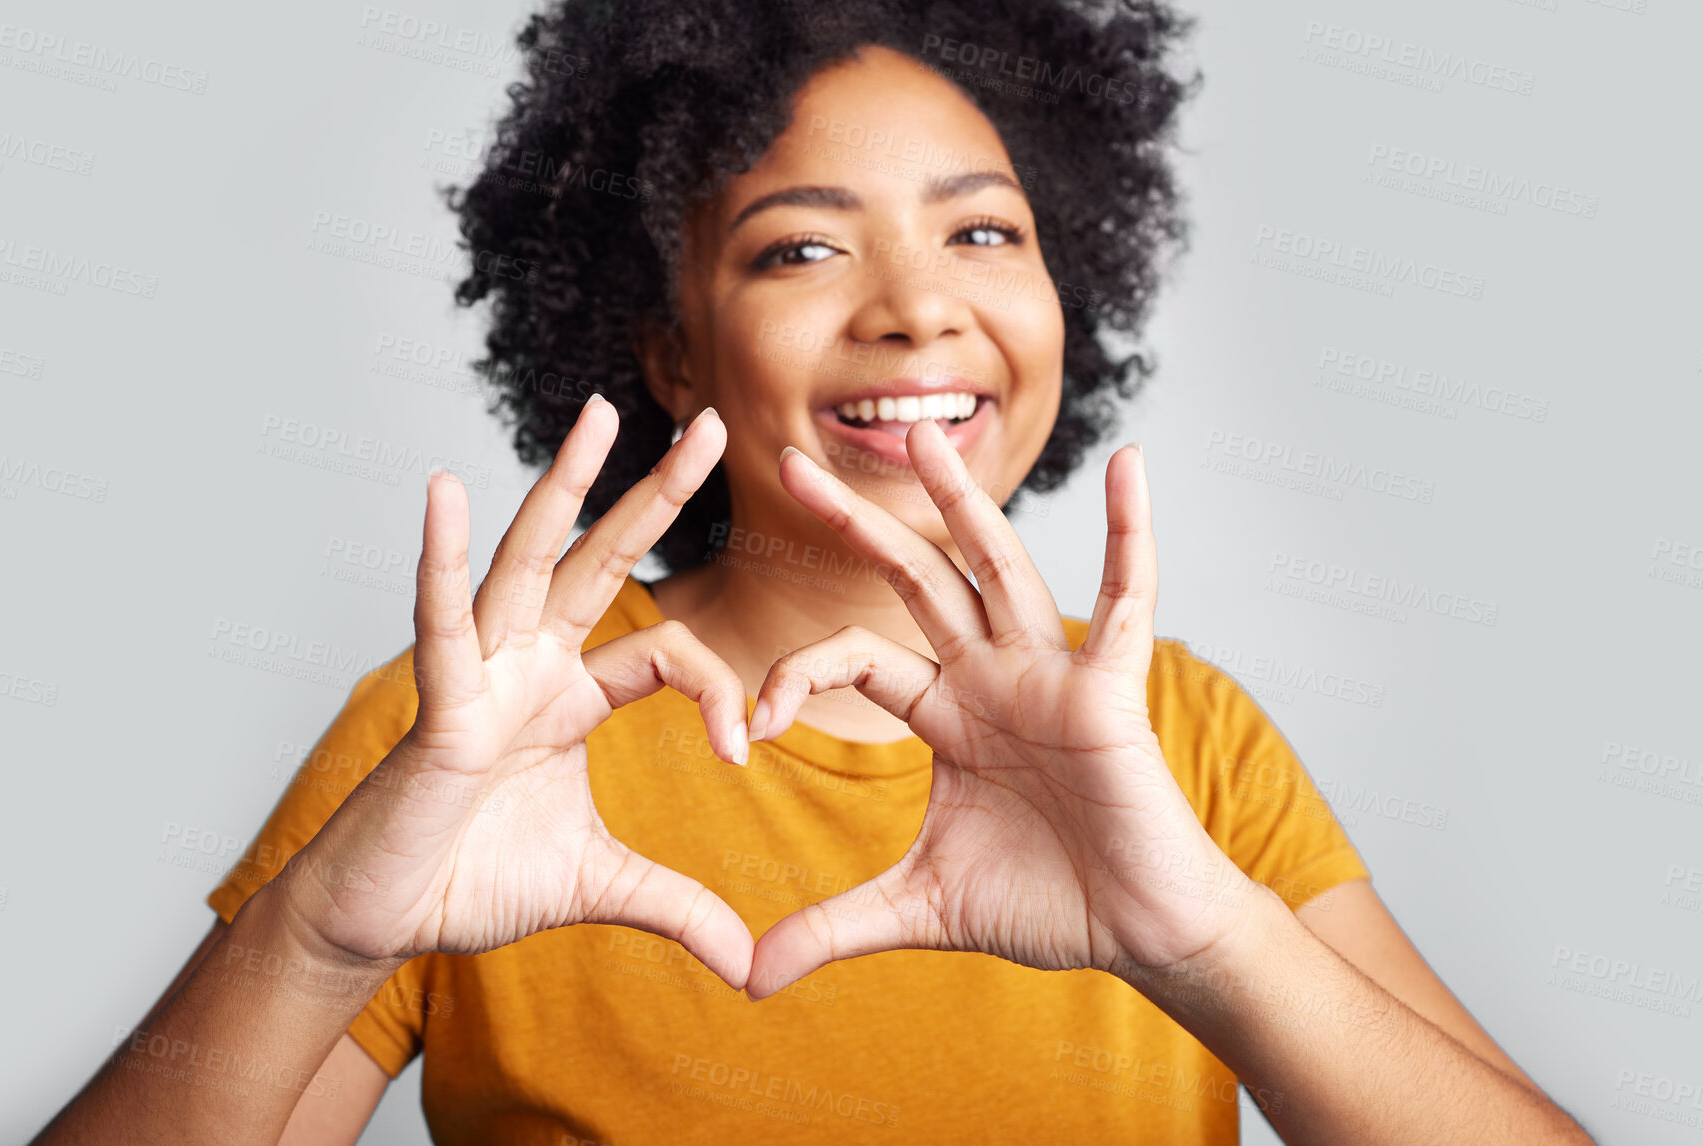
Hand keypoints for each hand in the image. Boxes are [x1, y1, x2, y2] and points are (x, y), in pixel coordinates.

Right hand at [277, 397, 754, 989]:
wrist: (385, 925)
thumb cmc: (475, 883)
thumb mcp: (602, 888)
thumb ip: (678, 908)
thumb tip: (751, 967)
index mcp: (573, 695)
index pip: (666, 653)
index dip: (718, 692)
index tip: (747, 750)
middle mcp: (532, 666)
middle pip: (606, 561)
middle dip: (659, 495)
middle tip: (715, 424)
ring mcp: (483, 675)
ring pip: (531, 564)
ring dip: (564, 487)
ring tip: (599, 414)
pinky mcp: (437, 707)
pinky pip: (440, 626)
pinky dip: (440, 563)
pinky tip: (443, 493)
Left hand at [745, 421, 1266, 998]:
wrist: (1139, 934)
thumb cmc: (1046, 905)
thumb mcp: (919, 907)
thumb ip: (832, 928)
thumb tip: (745, 978)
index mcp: (944, 712)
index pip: (854, 658)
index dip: (796, 676)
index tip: (753, 729)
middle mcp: (991, 675)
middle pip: (913, 580)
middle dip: (853, 523)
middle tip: (790, 460)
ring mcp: (1051, 673)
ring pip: (997, 567)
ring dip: (962, 500)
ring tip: (926, 432)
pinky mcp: (1111, 688)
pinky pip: (1128, 597)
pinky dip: (1131, 532)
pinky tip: (1132, 465)